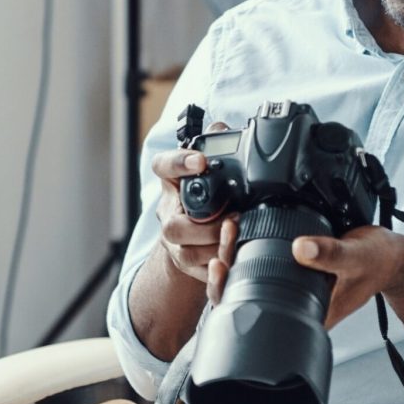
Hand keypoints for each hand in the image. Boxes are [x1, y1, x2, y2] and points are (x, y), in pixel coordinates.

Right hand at [152, 123, 233, 283]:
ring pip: (187, 252)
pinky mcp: (188, 266)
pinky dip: (219, 273)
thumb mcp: (211, 169)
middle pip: (173, 224)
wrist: (195, 236)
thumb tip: (222, 128)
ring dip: (216, 247)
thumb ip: (216, 146)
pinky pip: (200, 274)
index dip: (180, 163)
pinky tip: (235, 263)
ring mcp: (176, 243)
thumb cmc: (205, 198)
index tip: (201, 161)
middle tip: (234, 218)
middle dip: (205, 226)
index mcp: (173, 183)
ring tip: (239, 238)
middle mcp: (169, 213)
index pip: (164, 167)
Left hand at [207, 221, 403, 328]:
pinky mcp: (291, 269)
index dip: (228, 291)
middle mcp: (290, 305)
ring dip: (234, 251)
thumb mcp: (356, 256)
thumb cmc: (377, 262)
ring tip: (232, 224)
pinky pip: (261, 261)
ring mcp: (289, 288)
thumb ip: (331, 253)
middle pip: (241, 292)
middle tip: (227, 233)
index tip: (222, 262)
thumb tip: (300, 248)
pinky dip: (248, 244)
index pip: (252, 312)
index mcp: (302, 315)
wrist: (391, 256)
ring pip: (248, 276)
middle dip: (226, 263)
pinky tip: (244, 225)